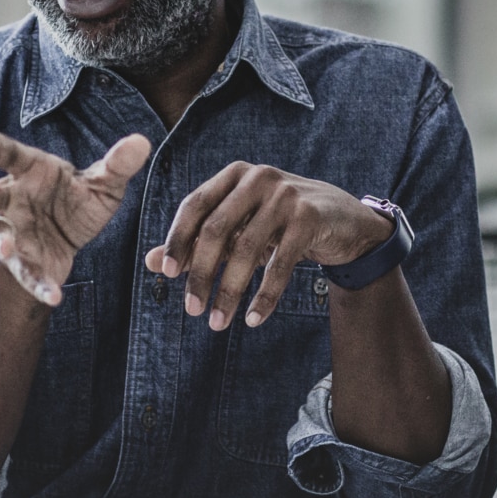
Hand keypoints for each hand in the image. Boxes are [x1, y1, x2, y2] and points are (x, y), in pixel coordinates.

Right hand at [0, 133, 151, 305]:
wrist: (71, 238)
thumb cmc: (78, 200)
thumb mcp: (104, 184)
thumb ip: (119, 165)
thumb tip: (143, 142)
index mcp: (29, 170)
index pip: (7, 154)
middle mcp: (12, 199)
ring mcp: (12, 232)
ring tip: (3, 251)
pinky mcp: (24, 263)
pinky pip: (28, 274)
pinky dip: (39, 285)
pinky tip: (53, 296)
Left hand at [144, 163, 392, 330]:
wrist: (344, 219)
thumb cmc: (281, 222)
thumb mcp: (241, 225)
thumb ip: (200, 241)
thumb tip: (152, 264)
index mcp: (235, 175)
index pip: (195, 205)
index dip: (177, 238)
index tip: (166, 273)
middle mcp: (258, 179)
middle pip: (217, 229)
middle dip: (201, 272)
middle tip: (191, 310)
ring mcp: (286, 196)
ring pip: (247, 249)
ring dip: (229, 291)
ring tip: (217, 322)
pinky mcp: (310, 218)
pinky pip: (280, 263)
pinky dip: (265, 295)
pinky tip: (254, 318)